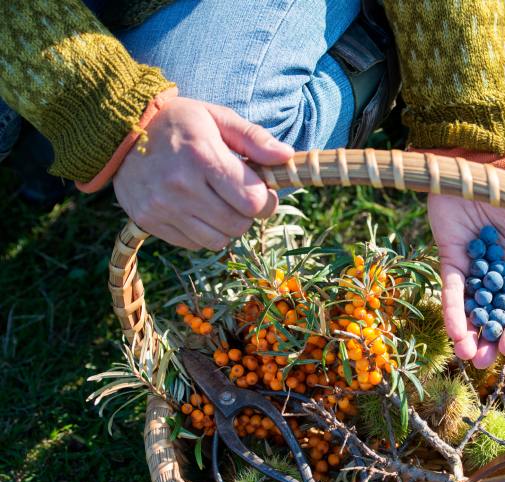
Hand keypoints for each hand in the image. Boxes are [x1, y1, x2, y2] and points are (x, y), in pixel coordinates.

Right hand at [113, 97, 293, 249]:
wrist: (119, 132)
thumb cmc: (178, 122)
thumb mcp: (217, 117)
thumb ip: (254, 138)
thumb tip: (287, 156)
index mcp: (202, 156)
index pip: (253, 201)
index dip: (265, 200)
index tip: (261, 190)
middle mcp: (181, 186)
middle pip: (238, 225)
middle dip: (246, 214)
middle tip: (237, 196)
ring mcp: (162, 207)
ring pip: (218, 241)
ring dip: (225, 226)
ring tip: (216, 202)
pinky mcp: (149, 222)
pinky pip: (194, 244)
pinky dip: (202, 232)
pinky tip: (194, 209)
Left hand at [428, 165, 504, 368]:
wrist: (479, 163)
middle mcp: (499, 275)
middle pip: (494, 315)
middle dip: (489, 339)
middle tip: (481, 362)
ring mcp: (473, 269)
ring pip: (471, 309)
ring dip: (468, 333)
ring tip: (465, 354)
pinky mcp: (450, 259)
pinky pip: (451, 289)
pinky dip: (452, 310)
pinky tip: (452, 331)